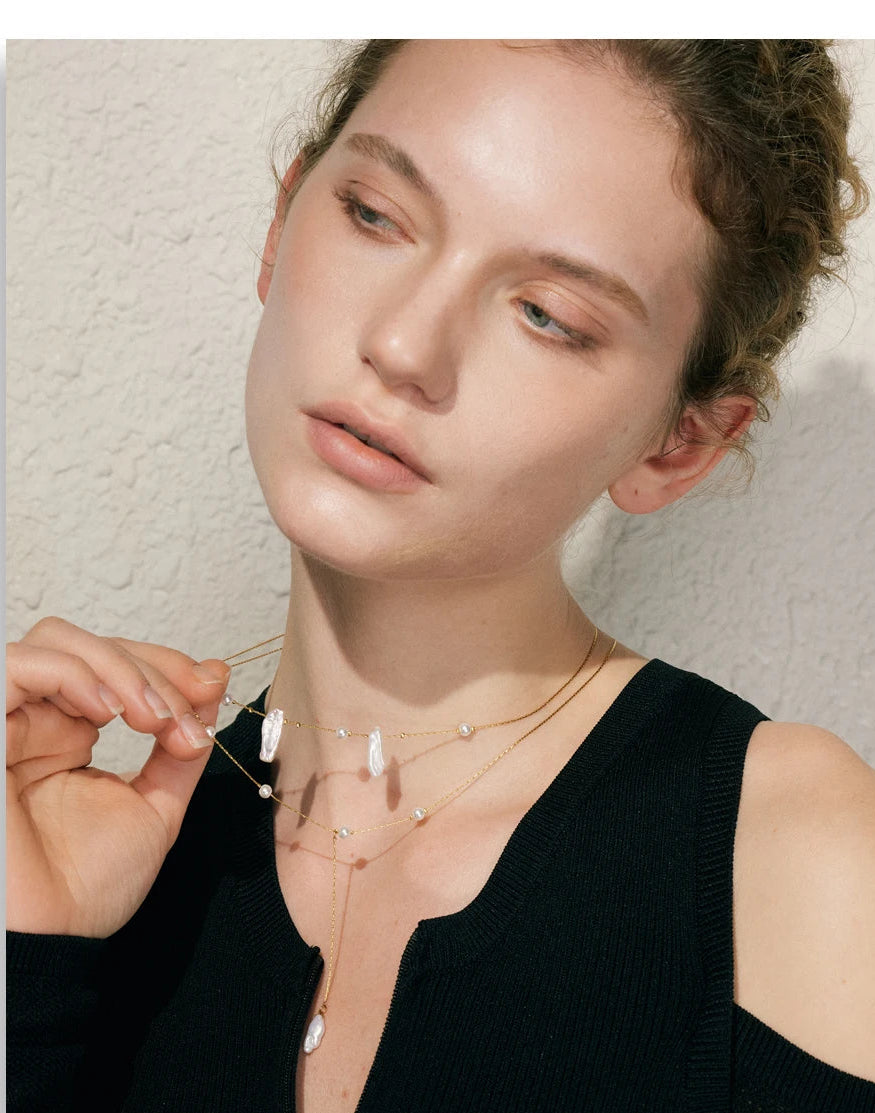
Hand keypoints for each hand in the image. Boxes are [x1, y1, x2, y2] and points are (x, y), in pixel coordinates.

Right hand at [6, 617, 230, 937]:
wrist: (50, 944)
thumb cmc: (87, 890)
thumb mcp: (156, 805)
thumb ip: (180, 747)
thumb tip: (214, 681)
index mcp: (68, 734)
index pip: (113, 664)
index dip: (166, 665)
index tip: (210, 689)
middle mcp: (34, 721)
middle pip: (87, 643)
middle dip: (150, 666)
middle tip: (182, 714)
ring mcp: (7, 724)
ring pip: (54, 642)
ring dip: (118, 667)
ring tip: (150, 717)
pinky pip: (14, 667)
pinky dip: (70, 672)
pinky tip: (107, 708)